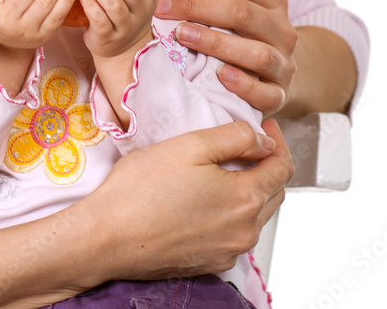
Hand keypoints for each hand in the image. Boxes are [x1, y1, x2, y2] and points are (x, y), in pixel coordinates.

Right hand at [67, 119, 291, 282]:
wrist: (107, 237)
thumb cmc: (141, 189)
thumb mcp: (190, 145)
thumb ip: (234, 137)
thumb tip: (264, 140)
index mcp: (244, 199)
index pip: (282, 168)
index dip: (278, 142)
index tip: (267, 126)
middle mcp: (244, 232)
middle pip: (274, 193)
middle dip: (268, 164)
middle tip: (250, 141)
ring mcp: (227, 252)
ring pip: (256, 215)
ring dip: (252, 189)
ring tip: (227, 166)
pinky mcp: (209, 263)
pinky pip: (234, 233)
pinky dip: (233, 212)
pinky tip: (208, 197)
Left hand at [156, 0, 297, 116]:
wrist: (276, 72)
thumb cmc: (245, 29)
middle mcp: (283, 28)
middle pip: (241, 11)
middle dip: (195, 6)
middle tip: (159, 8)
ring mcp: (285, 63)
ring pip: (256, 52)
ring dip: (215, 42)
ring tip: (181, 35)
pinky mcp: (280, 95)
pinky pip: (266, 93)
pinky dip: (244, 84)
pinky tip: (219, 75)